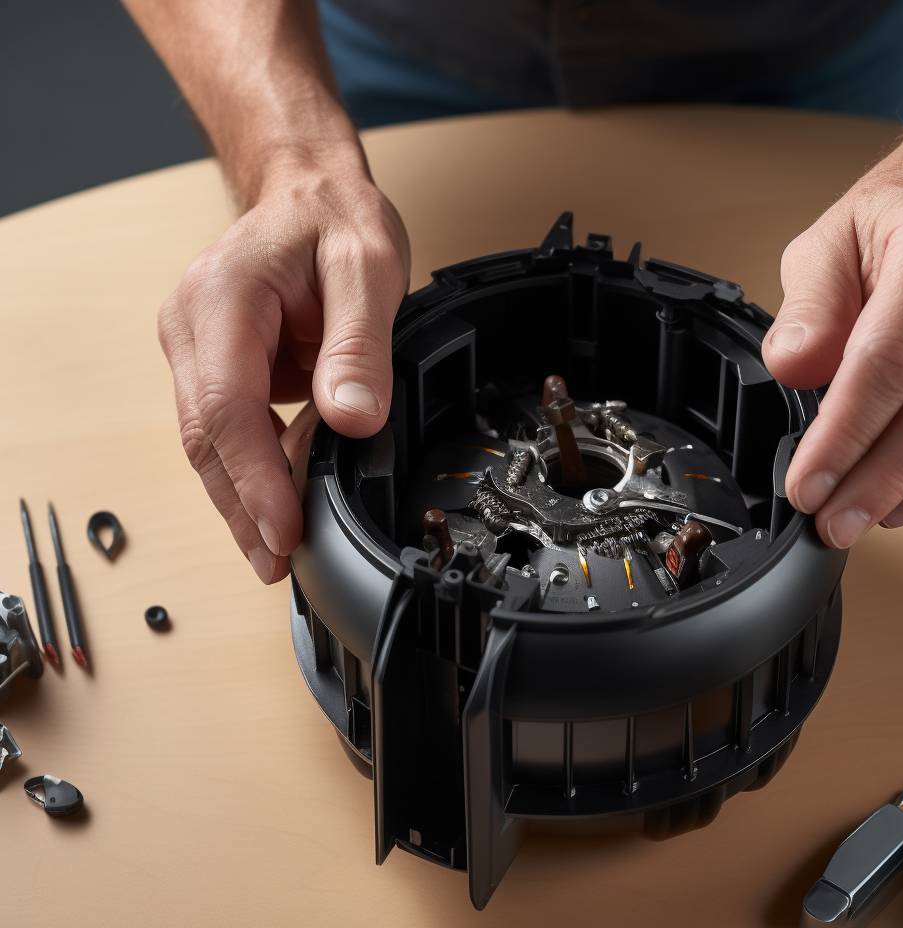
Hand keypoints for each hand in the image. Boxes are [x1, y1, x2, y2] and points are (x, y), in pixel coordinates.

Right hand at [158, 158, 409, 581]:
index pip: (228, 408)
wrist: (308, 193)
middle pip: (207, 437)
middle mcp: (192, 327)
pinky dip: (257, 467)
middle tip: (278, 565)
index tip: (284, 530)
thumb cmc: (334, 219)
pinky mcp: (214, 364)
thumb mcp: (368, 269)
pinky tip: (284, 503)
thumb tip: (353, 422)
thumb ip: (359, 347)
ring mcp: (196, 348)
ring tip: (280, 552)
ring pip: (212, 441)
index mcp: (221, 300)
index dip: (256, 479)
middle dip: (243, 507)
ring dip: (245, 497)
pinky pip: (231, 427)